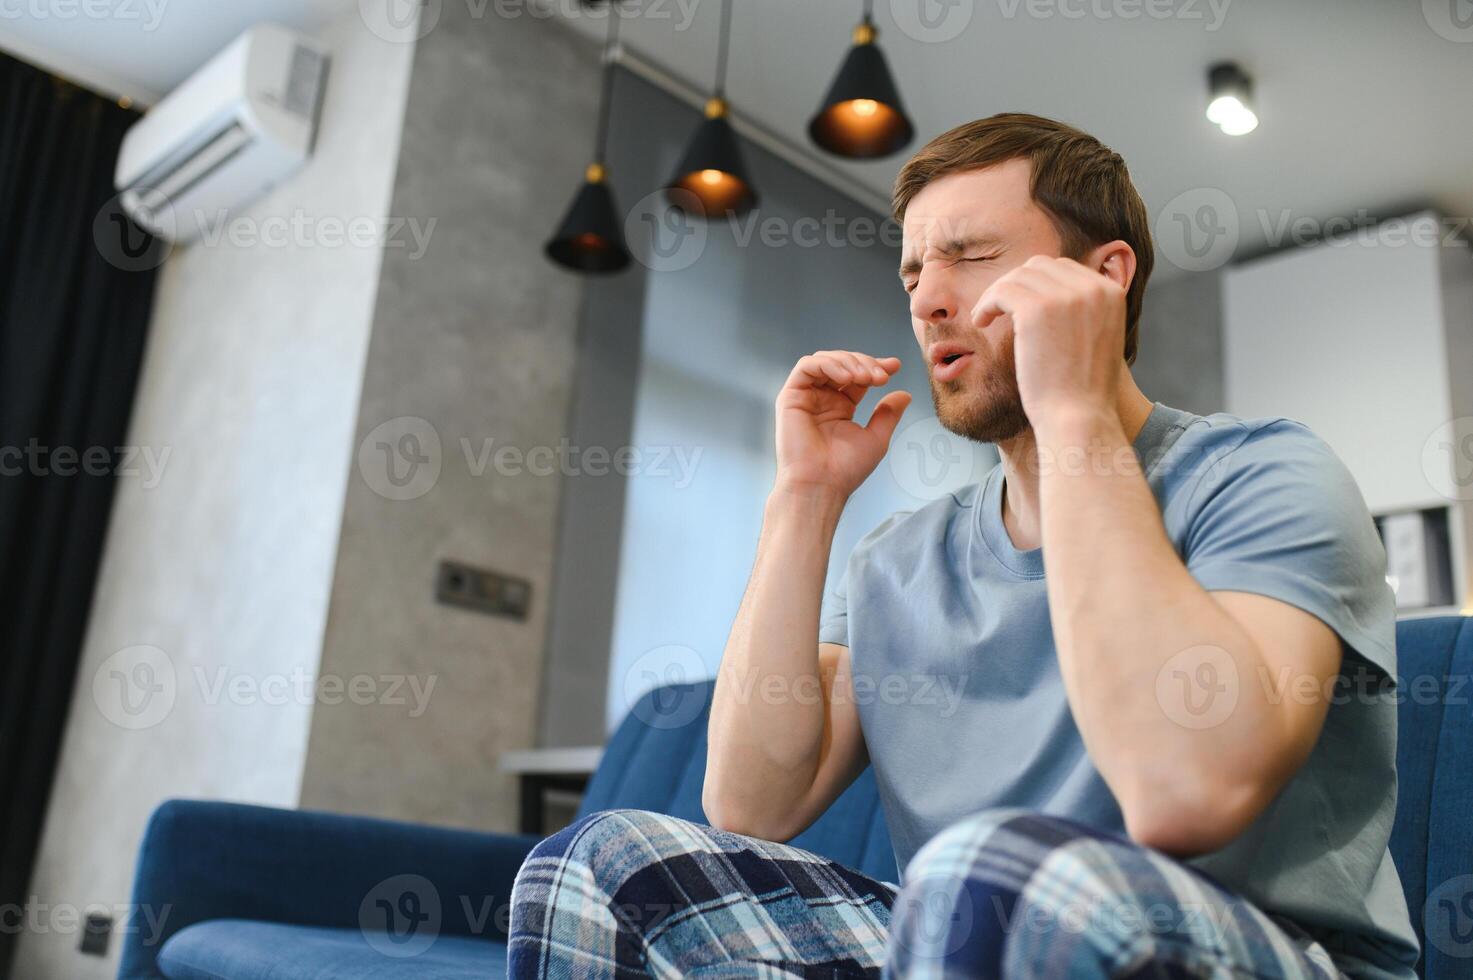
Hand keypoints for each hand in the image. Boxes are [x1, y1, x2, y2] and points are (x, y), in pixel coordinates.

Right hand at [774, 350, 910, 499]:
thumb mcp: (876, 438)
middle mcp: (822, 399)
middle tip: (881, 377)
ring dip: (848, 362)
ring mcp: (806, 396)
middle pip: (842, 363)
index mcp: (840, 407)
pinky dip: (829, 364)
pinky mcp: (790, 396)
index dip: (875, 365)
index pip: (857, 375)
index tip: (895, 366)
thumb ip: (888, 414)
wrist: (821, 484)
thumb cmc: (845, 469)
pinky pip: (807, 366)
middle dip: (864, 363)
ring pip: (825, 360)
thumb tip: (905, 394)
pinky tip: (847, 376)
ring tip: (866, 377)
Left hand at [970, 255, 1126, 432]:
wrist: (1078, 418)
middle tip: (999, 310)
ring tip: (986, 317)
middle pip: (1040, 266)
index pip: (1065, 269)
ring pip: (1018, 276)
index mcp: (1111, 292)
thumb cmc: (1082, 390)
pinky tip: (981, 322)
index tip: (1019, 305)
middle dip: (1016, 285)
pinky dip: (987, 303)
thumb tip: (1051, 296)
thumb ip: (1082, 312)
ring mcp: (1065, 296)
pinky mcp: (1036, 310)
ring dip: (997, 294)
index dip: (1036, 284)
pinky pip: (1002, 291)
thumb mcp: (1096, 340)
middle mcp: (1092, 288)